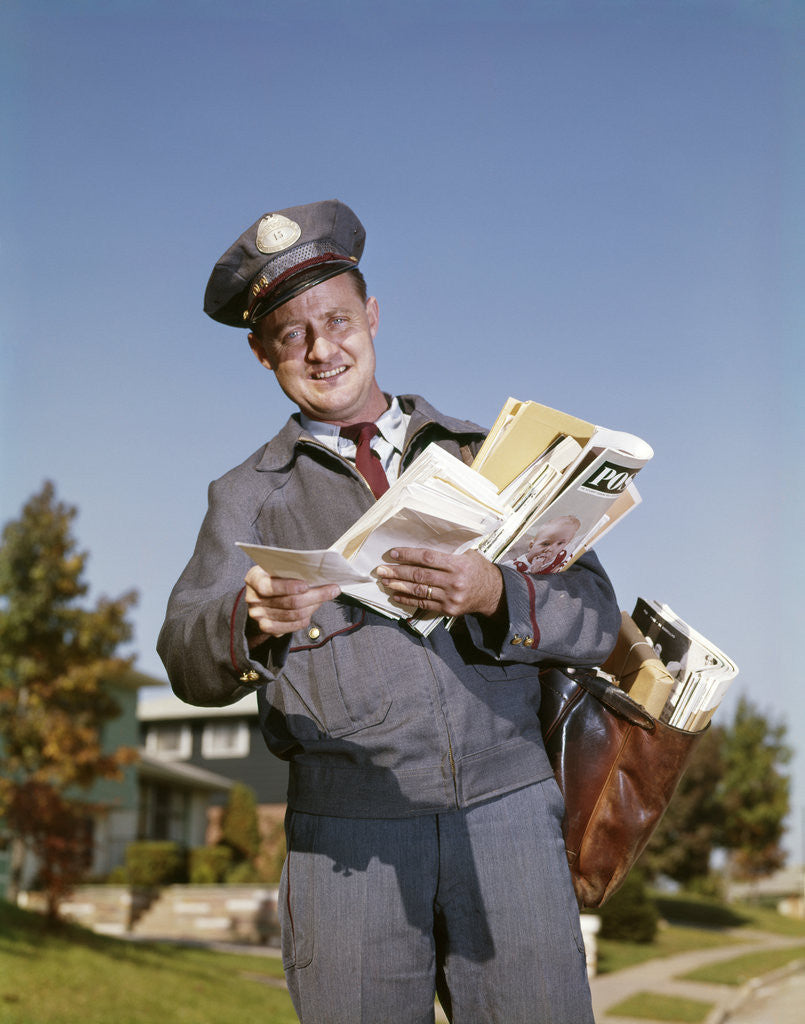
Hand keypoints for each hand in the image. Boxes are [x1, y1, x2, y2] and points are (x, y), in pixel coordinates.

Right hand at [244, 566, 339, 642]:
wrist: (261, 596)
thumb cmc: (274, 577)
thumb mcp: (276, 568)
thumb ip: (291, 569)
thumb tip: (319, 573)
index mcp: (253, 578)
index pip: (269, 586)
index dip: (288, 587)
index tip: (307, 585)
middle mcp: (253, 598)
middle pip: (288, 602)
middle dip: (315, 595)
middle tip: (332, 589)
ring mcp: (259, 615)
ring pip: (294, 614)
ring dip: (314, 605)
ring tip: (327, 596)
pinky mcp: (267, 627)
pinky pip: (292, 626)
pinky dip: (306, 618)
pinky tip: (314, 608)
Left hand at [374, 548, 503, 618]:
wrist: (493, 593)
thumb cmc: (477, 569)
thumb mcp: (468, 554)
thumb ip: (449, 550)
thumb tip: (421, 542)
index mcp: (459, 564)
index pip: (428, 558)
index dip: (409, 555)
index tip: (393, 554)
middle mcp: (455, 581)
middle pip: (420, 575)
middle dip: (398, 572)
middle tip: (381, 569)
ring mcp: (451, 598)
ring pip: (420, 591)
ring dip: (399, 586)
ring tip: (385, 581)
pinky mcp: (448, 610)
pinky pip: (424, 605)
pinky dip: (408, 601)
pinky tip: (395, 596)